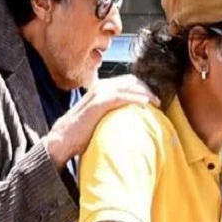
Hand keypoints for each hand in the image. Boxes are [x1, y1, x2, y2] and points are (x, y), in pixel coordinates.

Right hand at [43, 75, 158, 169]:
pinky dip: (134, 98)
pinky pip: (120, 97)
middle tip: (159, 102)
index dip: (143, 88)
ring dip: (145, 93)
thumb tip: (131, 119)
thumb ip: (114, 113)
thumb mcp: (101, 118)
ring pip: (127, 86)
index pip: (128, 82)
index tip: (155, 100)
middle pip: (131, 81)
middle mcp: (101, 87)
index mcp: (102, 89)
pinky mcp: (98, 103)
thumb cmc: (82, 133)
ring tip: (157, 102)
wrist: (63, 140)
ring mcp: (98, 93)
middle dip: (147, 89)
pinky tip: (146, 103)